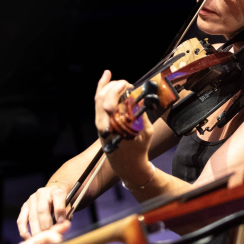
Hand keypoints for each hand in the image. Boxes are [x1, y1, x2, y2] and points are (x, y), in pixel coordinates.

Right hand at [17, 183, 69, 238]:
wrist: (53, 194)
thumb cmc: (63, 203)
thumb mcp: (69, 205)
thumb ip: (67, 214)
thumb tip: (61, 226)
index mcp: (56, 191)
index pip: (58, 198)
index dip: (59, 212)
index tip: (62, 223)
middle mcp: (42, 193)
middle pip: (42, 210)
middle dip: (46, 225)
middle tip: (49, 237)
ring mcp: (31, 200)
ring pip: (32, 217)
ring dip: (36, 231)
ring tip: (40, 241)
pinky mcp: (24, 207)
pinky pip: (21, 221)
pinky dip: (24, 231)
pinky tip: (29, 239)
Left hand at [95, 70, 155, 187]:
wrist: (128, 166)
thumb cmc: (139, 150)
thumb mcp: (145, 132)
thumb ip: (140, 113)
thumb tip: (138, 97)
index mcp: (114, 126)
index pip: (113, 100)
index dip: (122, 89)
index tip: (132, 87)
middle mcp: (103, 123)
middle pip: (103, 96)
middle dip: (115, 85)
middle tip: (128, 84)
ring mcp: (99, 122)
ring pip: (98, 97)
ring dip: (108, 86)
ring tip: (119, 80)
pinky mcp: (99, 123)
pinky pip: (98, 103)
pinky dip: (101, 89)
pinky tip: (106, 76)